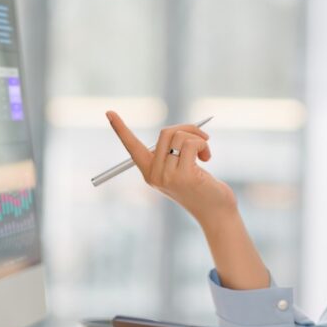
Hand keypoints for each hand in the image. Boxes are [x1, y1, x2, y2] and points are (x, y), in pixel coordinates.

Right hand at [106, 111, 237, 224]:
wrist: (216, 213)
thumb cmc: (202, 189)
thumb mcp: (182, 170)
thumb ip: (174, 152)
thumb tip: (179, 129)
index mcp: (150, 173)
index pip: (132, 147)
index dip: (121, 129)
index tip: (109, 112)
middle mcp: (155, 176)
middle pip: (165, 133)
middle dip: (187, 129)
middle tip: (202, 137)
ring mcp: (168, 177)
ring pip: (180, 136)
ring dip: (198, 138)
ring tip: (206, 152)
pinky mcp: (184, 176)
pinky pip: (191, 144)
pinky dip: (203, 144)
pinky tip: (207, 158)